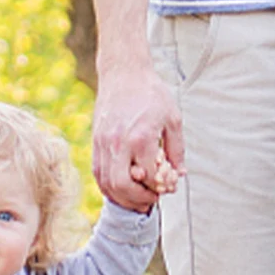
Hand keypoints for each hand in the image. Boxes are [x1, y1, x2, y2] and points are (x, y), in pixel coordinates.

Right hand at [92, 65, 183, 211]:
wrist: (124, 74)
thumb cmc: (152, 94)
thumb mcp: (173, 119)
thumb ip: (176, 149)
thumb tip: (179, 174)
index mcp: (141, 137)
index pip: (148, 176)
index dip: (159, 187)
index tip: (167, 187)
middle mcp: (118, 144)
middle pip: (122, 185)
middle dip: (138, 199)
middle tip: (152, 200)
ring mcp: (103, 144)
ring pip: (106, 183)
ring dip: (122, 197)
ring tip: (138, 199)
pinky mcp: (95, 142)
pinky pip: (98, 173)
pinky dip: (109, 186)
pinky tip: (122, 188)